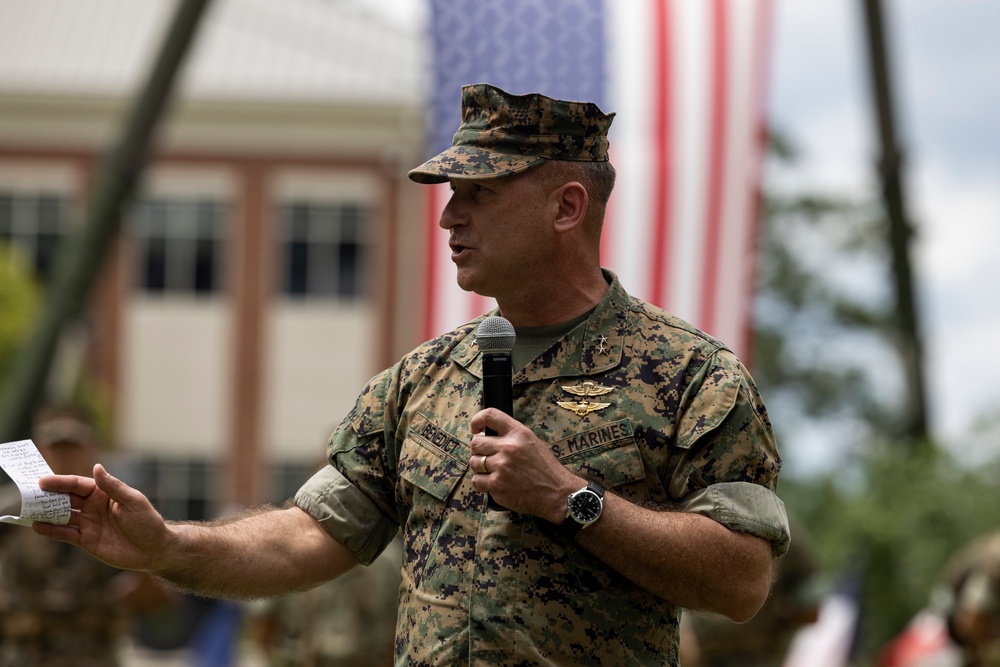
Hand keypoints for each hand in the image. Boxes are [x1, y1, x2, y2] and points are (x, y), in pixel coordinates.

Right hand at [33, 463, 169, 572]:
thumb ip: (113, 486)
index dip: (60, 482)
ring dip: (46, 512)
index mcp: (104, 493)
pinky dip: (51, 530)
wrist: (154, 549)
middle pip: (66, 498)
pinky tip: (38, 526)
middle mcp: (93, 506)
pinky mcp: (86, 540)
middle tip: (28, 494)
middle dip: (48, 496)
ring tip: (28, 509)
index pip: (78, 485)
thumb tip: (97, 468)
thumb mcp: (133, 501)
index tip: (42, 481)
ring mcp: (88, 523)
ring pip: (62, 515)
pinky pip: (65, 533)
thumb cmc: (148, 522)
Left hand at [469, 408, 580, 522]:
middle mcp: (508, 448)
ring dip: (479, 467)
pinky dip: (481, 483)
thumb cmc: (545, 468)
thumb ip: (511, 435)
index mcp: (518, 433)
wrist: (557, 493)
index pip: (490, 415)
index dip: (477, 421)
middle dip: (478, 450)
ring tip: (491, 470)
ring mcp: (501, 467)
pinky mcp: (497, 486)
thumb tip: (486, 434)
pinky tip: (492, 482)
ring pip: (473, 462)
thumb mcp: (532, 442)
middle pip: (476, 442)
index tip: (476, 429)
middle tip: (486, 456)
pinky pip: (476, 481)